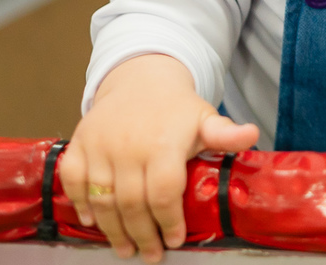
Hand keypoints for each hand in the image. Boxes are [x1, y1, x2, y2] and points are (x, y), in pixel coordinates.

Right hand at [59, 55, 258, 263]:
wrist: (141, 79)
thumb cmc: (177, 108)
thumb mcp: (205, 118)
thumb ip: (225, 134)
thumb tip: (252, 135)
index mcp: (163, 143)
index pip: (163, 192)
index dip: (169, 221)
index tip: (175, 240)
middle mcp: (128, 146)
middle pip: (131, 203)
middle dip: (142, 235)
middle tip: (150, 254)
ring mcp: (99, 145)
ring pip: (101, 198)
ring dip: (112, 229)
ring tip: (126, 249)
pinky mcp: (78, 144)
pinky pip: (72, 180)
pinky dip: (79, 203)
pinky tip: (91, 222)